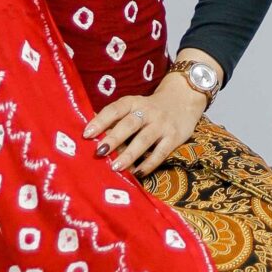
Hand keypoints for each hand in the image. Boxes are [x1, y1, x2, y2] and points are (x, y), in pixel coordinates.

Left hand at [84, 74, 206, 175]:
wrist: (184, 99)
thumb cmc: (150, 108)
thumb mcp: (134, 106)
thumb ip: (116, 118)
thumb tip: (90, 134)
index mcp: (133, 102)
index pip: (115, 109)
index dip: (101, 120)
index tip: (87, 134)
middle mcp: (148, 112)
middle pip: (129, 124)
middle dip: (114, 138)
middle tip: (99, 152)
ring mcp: (162, 125)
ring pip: (144, 140)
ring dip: (129, 154)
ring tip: (115, 167)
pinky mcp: (174, 137)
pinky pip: (160, 152)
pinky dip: (149, 163)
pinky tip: (138, 173)